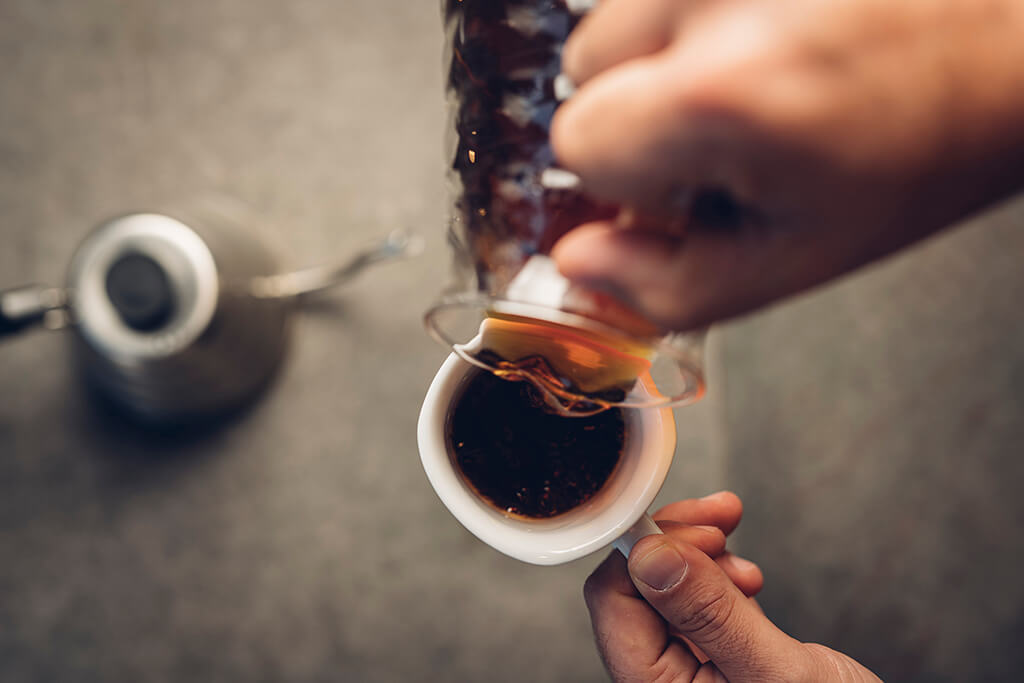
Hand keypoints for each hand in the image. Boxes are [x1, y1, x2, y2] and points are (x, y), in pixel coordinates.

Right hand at [551, 0, 1023, 330]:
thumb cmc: (938, 139)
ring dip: (665, 52)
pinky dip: (699, 12)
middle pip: (586, 61)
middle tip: (730, 124)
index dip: (627, 178)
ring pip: (624, 8)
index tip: (682, 184)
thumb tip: (584, 264)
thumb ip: (670, 284)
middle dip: (640, 109)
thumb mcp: (801, 254)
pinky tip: (769, 30)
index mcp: (722, 90)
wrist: (1017, 32)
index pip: (578, 139)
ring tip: (757, 69)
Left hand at [587, 492, 879, 681]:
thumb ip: (710, 615)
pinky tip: (748, 578)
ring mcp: (689, 669)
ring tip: (745, 561)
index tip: (697, 529)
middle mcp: (663, 679)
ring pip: (669, 589)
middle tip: (721, 518)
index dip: (648, 551)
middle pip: (637, 587)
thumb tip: (649, 556)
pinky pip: (700, 604)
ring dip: (703, 556)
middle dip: (678, 542)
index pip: (613, 601)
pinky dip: (721, 577)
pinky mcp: (719, 657)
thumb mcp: (775, 672)